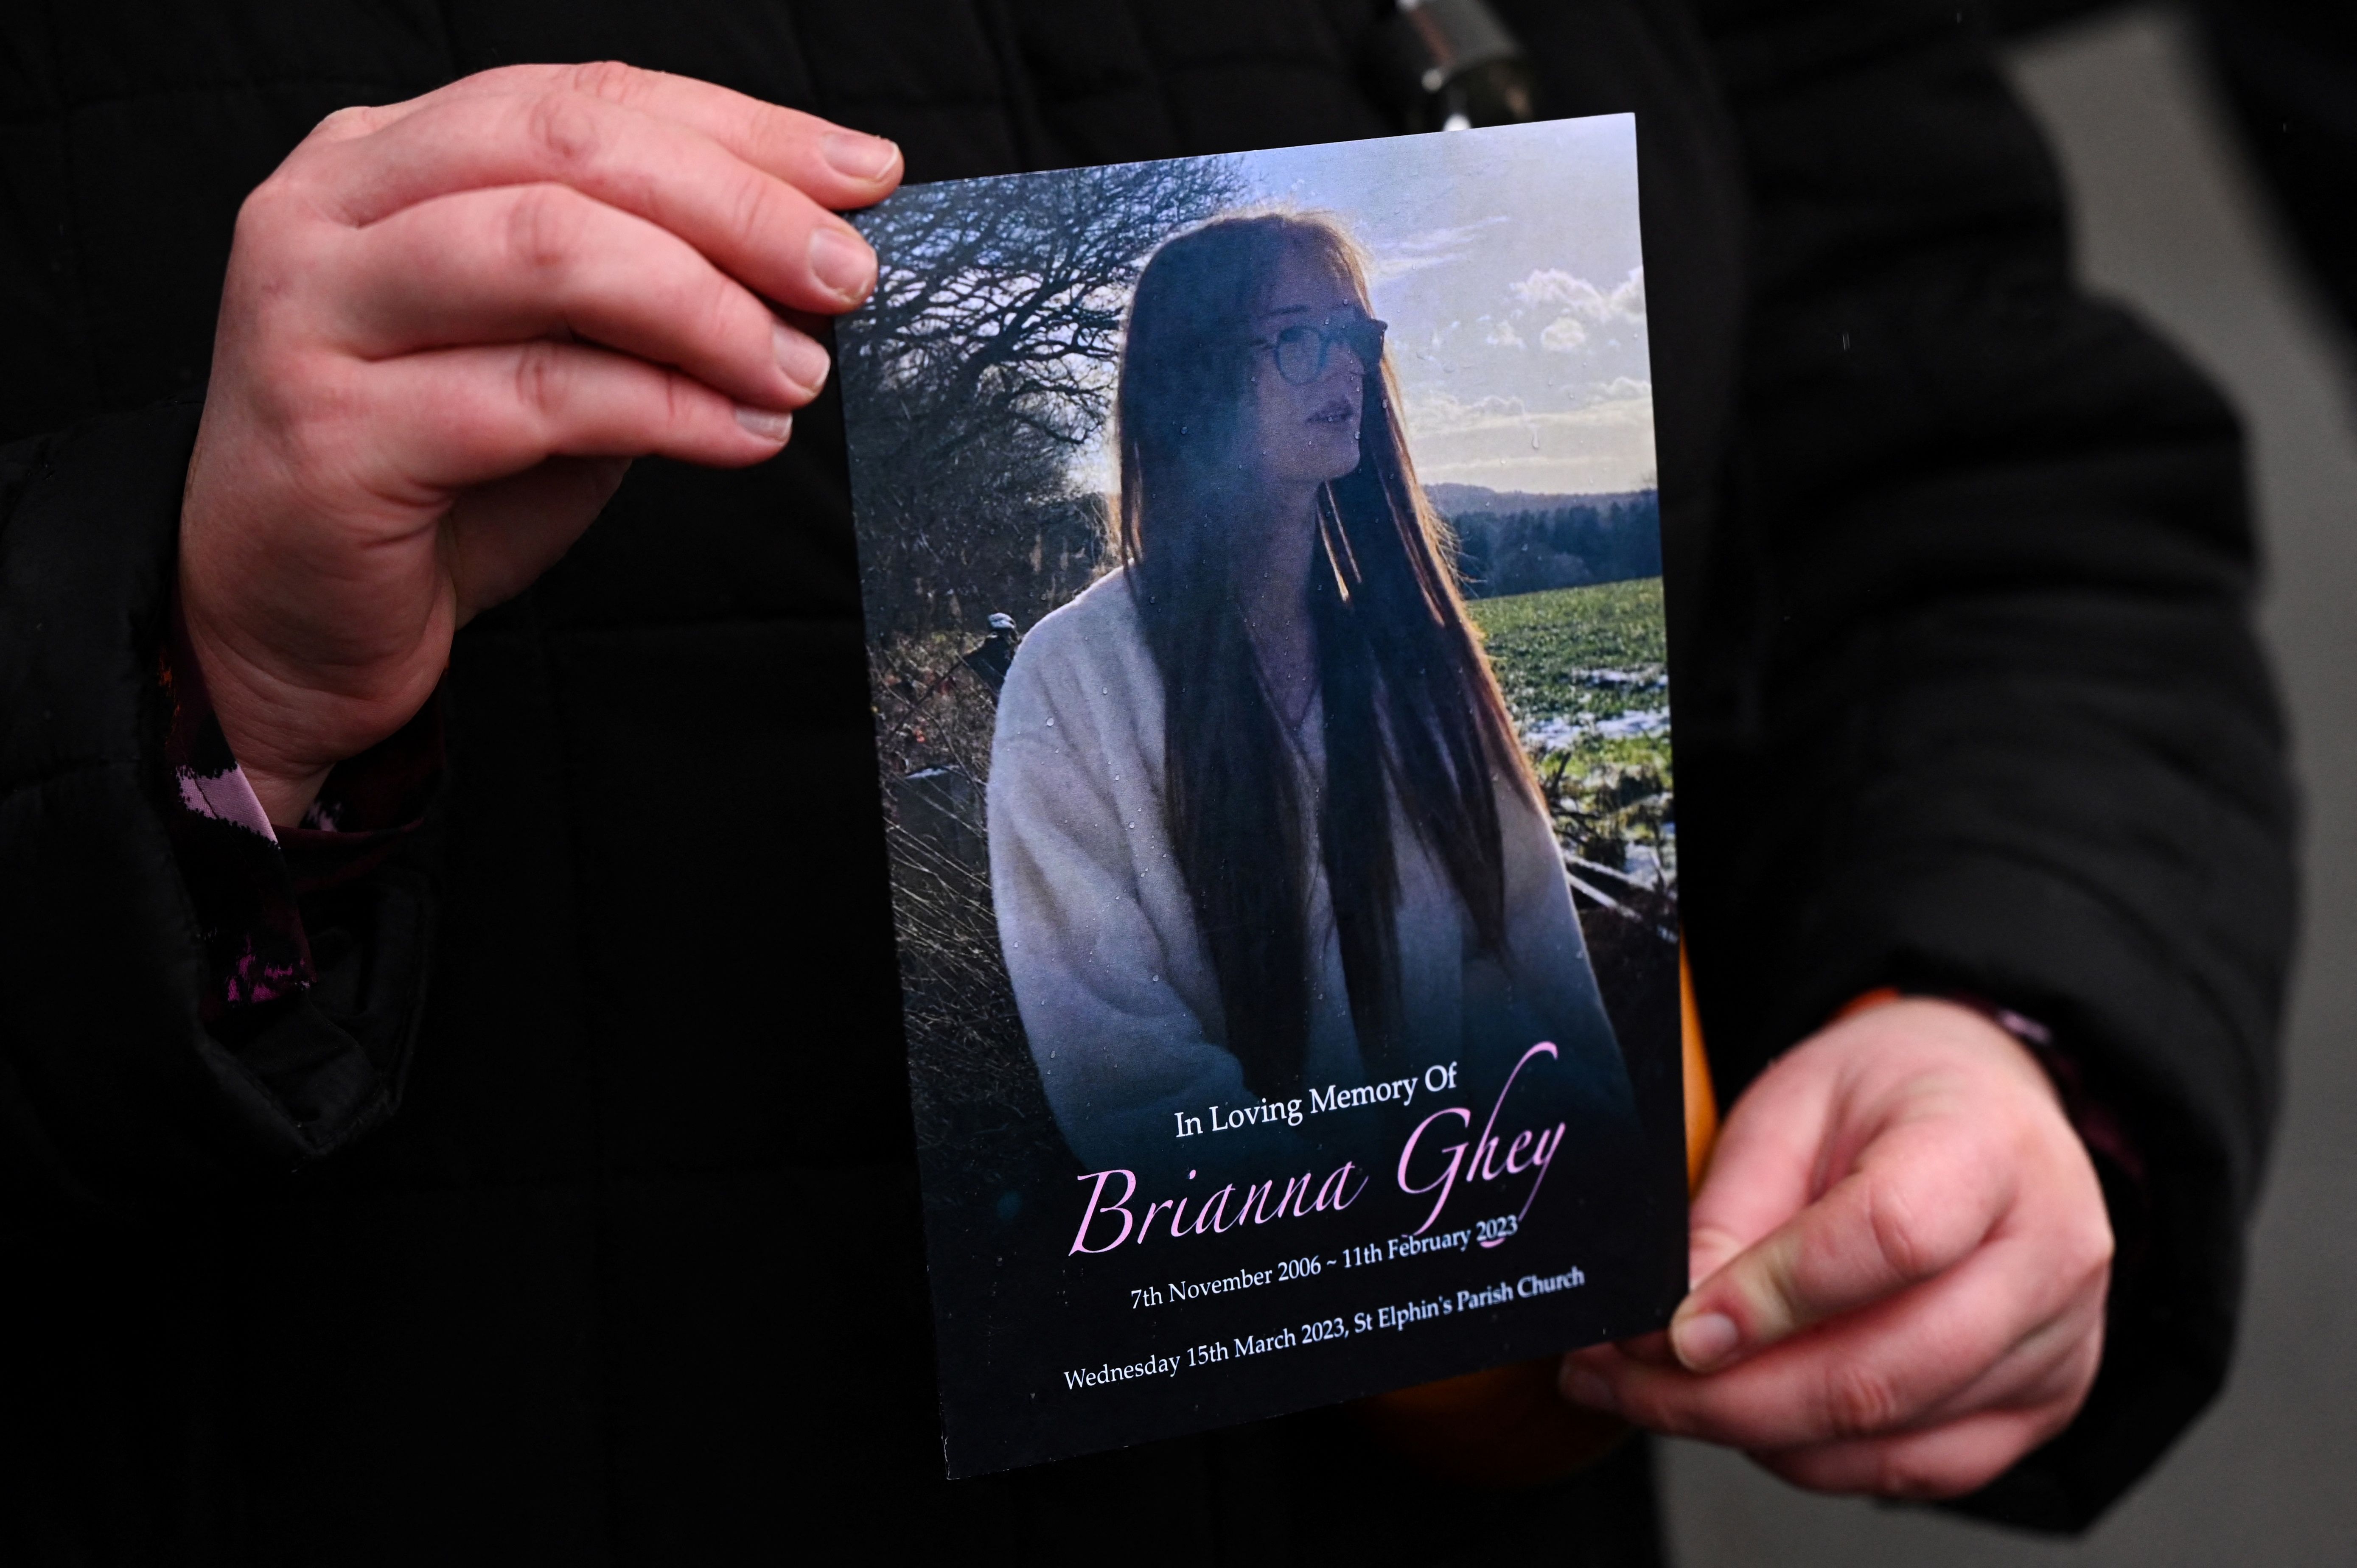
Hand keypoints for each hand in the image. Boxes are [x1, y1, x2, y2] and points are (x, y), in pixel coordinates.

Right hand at [179, 62, 903, 823]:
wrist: (290, 624)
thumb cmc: (435, 483)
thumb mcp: (555, 353)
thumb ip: (646, 289)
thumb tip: (809, 255)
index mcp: (385, 158)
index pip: (584, 99)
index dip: (740, 128)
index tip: (863, 175)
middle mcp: (331, 209)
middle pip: (568, 149)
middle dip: (737, 205)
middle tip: (847, 274)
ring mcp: (315, 313)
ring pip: (545, 250)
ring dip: (704, 307)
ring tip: (797, 368)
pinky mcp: (334, 433)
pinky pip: (536, 395)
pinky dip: (665, 410)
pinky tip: (742, 435)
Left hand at [1558, 998, 2112, 1497]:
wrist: (1991, 1107)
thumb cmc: (1893, 1094)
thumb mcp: (1793, 1103)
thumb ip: (1733, 1211)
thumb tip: (1672, 1320)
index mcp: (1991, 1148)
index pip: (1887, 1239)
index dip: (1767, 1297)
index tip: (1672, 1326)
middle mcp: (2050, 1256)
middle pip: (1884, 1370)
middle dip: (1727, 1398)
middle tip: (1620, 1381)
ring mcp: (2058, 1345)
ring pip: (1890, 1439)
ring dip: (1753, 1434)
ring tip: (1658, 1396)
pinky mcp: (2042, 1405)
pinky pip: (1916, 1470)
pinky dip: (1817, 1458)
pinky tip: (1750, 1415)